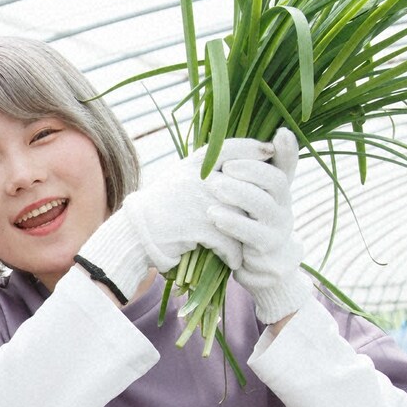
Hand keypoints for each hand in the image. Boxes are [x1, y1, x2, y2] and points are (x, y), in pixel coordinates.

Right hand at [76, 141, 261, 299]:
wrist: (136, 232)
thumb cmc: (157, 205)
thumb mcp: (178, 176)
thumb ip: (202, 167)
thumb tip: (231, 161)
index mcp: (194, 163)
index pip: (232, 147)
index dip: (253, 147)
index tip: (269, 151)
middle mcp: (201, 178)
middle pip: (245, 181)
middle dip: (258, 196)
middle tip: (265, 207)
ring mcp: (202, 201)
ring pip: (241, 214)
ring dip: (246, 230)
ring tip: (248, 240)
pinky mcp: (201, 226)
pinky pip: (229, 240)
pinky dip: (233, 254)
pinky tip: (234, 260)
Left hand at [207, 128, 309, 322]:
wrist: (262, 270)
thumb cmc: (250, 226)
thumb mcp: (252, 198)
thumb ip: (249, 173)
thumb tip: (254, 138)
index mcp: (279, 191)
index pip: (287, 166)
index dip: (287, 151)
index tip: (280, 133)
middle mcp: (283, 207)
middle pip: (276, 182)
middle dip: (251, 170)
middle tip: (225, 166)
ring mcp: (278, 230)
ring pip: (264, 206)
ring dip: (238, 193)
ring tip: (214, 186)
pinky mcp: (266, 251)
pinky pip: (252, 235)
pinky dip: (232, 222)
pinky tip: (213, 215)